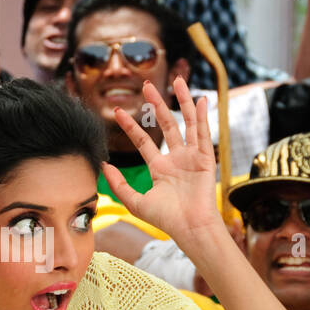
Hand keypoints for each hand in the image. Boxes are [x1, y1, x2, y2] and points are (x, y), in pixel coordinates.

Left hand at [102, 78, 222, 246]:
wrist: (189, 228)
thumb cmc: (166, 219)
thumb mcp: (135, 202)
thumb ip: (119, 185)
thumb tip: (104, 166)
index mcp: (160, 168)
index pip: (143, 140)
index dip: (131, 125)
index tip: (118, 110)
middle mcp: (176, 159)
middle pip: (166, 125)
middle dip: (157, 105)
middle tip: (147, 85)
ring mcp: (192, 157)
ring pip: (186, 123)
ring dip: (182, 102)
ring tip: (177, 81)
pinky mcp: (206, 159)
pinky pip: (203, 134)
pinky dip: (202, 117)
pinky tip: (200, 100)